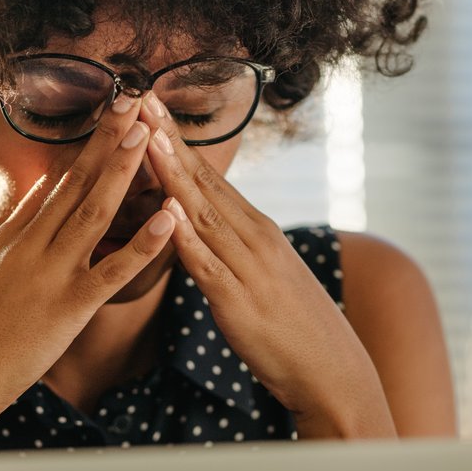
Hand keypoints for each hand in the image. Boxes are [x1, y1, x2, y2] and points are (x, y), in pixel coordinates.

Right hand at [0, 93, 175, 446]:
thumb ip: (12, 239)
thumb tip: (35, 202)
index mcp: (11, 239)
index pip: (55, 183)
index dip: (85, 147)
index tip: (109, 113)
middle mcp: (30, 246)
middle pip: (75, 182)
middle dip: (106, 139)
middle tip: (133, 99)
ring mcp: (49, 274)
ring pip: (94, 212)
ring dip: (123, 170)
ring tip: (148, 133)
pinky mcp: (68, 308)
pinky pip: (114, 270)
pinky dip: (144, 242)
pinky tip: (170, 218)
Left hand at [137, 92, 394, 437]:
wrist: (333, 373)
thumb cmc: (293, 329)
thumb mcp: (263, 275)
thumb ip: (232, 248)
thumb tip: (201, 226)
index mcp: (257, 230)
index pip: (210, 176)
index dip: (176, 140)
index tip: (150, 105)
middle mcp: (254, 239)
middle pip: (204, 182)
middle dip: (168, 140)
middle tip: (138, 97)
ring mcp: (249, 268)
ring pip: (203, 213)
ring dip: (172, 174)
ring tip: (146, 138)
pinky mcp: (239, 303)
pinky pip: (207, 265)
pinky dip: (186, 238)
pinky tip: (166, 214)